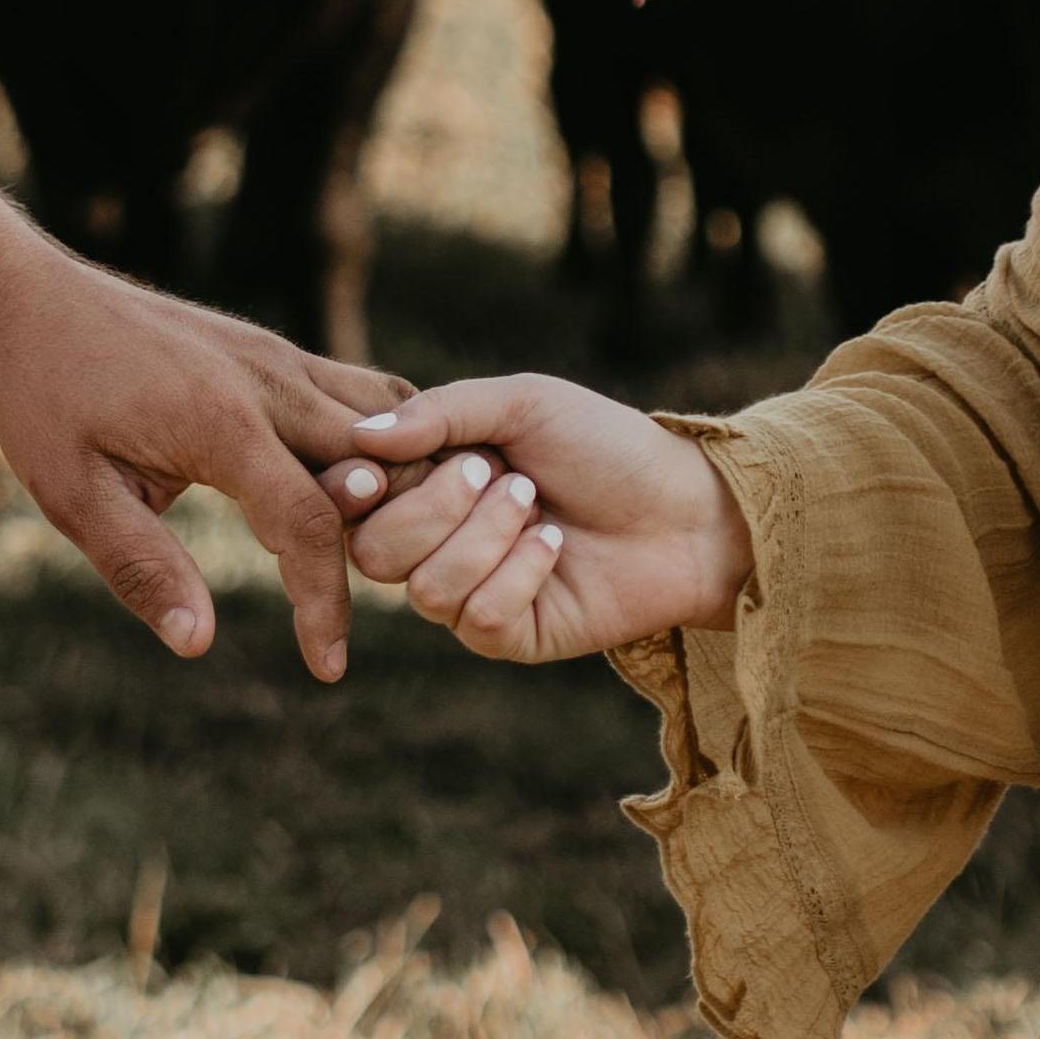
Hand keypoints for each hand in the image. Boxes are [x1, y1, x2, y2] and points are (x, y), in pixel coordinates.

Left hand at [0, 249, 404, 679]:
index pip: (308, 524)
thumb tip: (196, 643)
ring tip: (393, 547)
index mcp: (221, 423)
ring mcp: (280, 357)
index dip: (325, 604)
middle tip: (395, 596)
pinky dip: (387, 442)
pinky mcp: (277, 351)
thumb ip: (140, 567)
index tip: (327, 667)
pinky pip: (362, 394)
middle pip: (381, 464)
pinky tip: (376, 490)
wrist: (34, 299)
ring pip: (389, 418)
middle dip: (396, 536)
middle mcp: (269, 382)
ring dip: (406, 478)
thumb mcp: (72, 493)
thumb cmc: (47, 398)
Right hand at [322, 374, 753, 663]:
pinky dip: (519, 574)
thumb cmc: (607, 446)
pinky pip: (477, 619)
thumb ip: (439, 412)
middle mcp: (438, 540)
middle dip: (433, 508)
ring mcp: (471, 593)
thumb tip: (361, 436)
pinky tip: (557, 546)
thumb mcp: (523, 402)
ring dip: (484, 537)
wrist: (689, 508)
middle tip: (496, 472)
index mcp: (428, 481)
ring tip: (537, 504)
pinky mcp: (510, 636)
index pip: (350, 500)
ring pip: (424, 589)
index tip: (375, 471)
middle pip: (372, 552)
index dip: (351, 490)